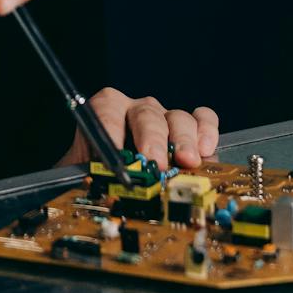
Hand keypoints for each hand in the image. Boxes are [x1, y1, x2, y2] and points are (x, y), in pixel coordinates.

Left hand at [57, 89, 220, 169]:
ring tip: (187, 162)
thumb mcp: (85, 174)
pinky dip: (207, 131)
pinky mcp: (190, 131)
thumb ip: (88, 174)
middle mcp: (136, 110)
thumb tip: (93, 184)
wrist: (112, 180)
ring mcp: (165, 118)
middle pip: (146, 113)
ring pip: (177, 117)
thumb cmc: (98, 174)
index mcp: (105, 112)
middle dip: (151, 138)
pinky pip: (203, 119)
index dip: (111, 127)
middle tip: (155, 163)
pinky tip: (206, 150)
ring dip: (183, 139)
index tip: (115, 154)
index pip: (106, 108)